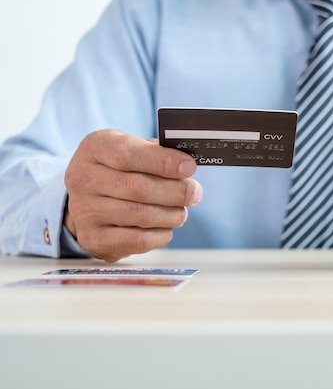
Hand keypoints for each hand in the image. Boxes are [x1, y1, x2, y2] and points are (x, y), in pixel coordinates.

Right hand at [64, 130, 202, 261]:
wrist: (89, 200)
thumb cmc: (119, 170)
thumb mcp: (132, 149)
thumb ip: (157, 153)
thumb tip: (186, 166)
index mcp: (95, 148)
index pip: (127, 154)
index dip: (163, 162)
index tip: (188, 167)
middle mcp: (83, 179)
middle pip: (137, 187)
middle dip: (175, 192)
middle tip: (193, 193)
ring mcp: (85, 211)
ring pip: (140, 215)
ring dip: (171, 214)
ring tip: (180, 211)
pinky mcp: (94, 239)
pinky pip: (138, 240)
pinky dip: (161, 234)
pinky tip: (165, 226)